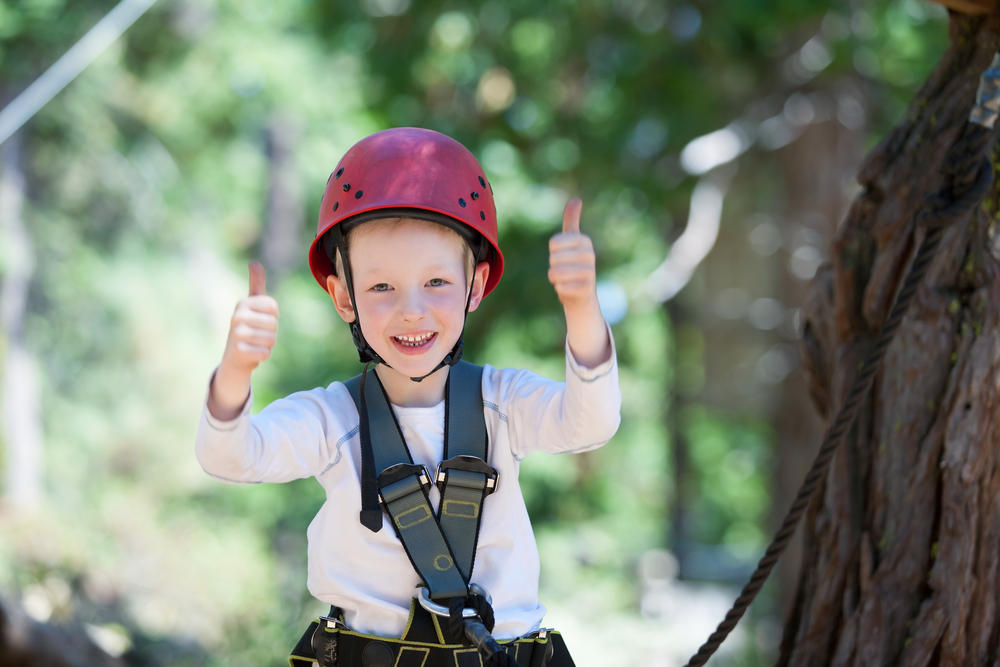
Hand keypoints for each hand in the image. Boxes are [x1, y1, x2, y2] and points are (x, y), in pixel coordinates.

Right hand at [208, 261, 278, 419]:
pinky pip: (266, 353)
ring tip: (254, 343)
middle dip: (270, 332)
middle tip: (256, 334)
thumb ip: (256, 284)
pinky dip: (262, 356)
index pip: (274, 308)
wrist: (234, 358)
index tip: (260, 320)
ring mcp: (237, 334)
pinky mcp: (239, 352)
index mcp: (243, 304)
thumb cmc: (247, 328)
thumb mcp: (250, 305)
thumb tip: (254, 262)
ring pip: (271, 339)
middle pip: (274, 324)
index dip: (272, 317)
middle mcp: (237, 317)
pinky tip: (252, 354)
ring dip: (267, 344)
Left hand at [548, 198, 596, 310]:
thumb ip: (572, 220)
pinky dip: (561, 290)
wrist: (582, 295)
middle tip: (565, 270)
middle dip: (554, 267)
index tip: (564, 256)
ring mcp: (590, 272)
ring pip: (555, 273)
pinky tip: (570, 289)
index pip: (554, 243)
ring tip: (567, 280)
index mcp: (584, 240)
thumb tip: (576, 198)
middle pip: (553, 259)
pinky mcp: (587, 289)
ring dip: (556, 279)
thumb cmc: (573, 264)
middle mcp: (589, 255)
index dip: (553, 253)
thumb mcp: (572, 240)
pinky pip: (561, 287)